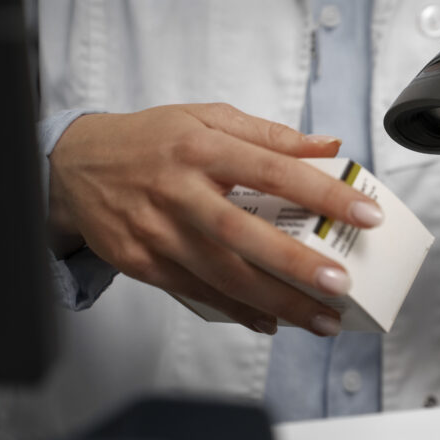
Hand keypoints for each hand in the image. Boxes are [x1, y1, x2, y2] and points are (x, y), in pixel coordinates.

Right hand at [48, 103, 383, 335]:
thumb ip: (270, 134)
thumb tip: (329, 145)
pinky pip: (198, 294)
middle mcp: (179, 192)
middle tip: (341, 285)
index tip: (365, 213)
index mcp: (202, 148)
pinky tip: (273, 320)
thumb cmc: (151, 140)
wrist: (73, 166)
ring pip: (222, 275)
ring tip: (322, 319)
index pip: (273, 169)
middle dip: (295, 264)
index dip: (322, 192)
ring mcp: (158, 232)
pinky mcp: (143, 263)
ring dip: (276, 302)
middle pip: (243, 233)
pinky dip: (238, 311)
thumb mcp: (207, 118)